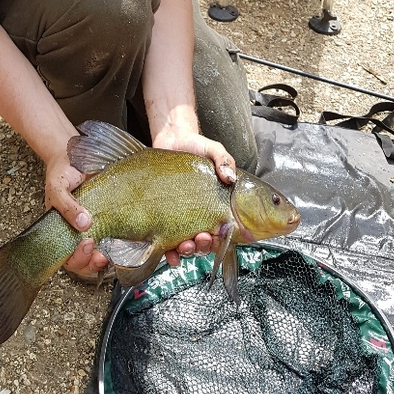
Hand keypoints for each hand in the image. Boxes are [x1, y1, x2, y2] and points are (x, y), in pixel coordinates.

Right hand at [44, 153, 108, 277]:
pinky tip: (122, 238)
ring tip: (109, 253)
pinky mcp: (108, 218)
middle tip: (99, 254)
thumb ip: (66, 205)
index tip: (86, 244)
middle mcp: (76, 232)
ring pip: (97, 253)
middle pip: (82, 262)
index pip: (65, 256)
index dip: (76, 259)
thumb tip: (83, 224)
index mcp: (60, 229)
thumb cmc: (61, 172)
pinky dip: (117, 241)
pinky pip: (112, 235)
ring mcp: (93, 226)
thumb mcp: (57, 187)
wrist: (73, 154)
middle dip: (90, 263)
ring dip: (103, 257)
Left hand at [152, 129, 236, 266]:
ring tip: (186, 244)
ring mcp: (182, 218)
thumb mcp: (214, 150)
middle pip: (207, 242)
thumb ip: (224, 160)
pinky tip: (171, 254)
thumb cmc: (196, 146)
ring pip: (189, 246)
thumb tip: (230, 178)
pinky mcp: (164, 218)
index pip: (224, 230)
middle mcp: (200, 215)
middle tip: (202, 237)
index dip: (223, 238)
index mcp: (216, 205)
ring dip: (189, 251)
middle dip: (205, 245)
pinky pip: (167, 243)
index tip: (219, 234)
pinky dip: (170, 253)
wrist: (170, 140)